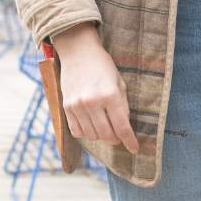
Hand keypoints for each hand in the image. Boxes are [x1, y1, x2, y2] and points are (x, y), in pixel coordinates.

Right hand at [51, 23, 138, 151]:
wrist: (78, 52)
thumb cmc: (103, 66)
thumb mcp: (119, 83)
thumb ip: (123, 107)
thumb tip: (123, 129)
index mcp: (110, 95)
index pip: (122, 127)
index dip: (130, 141)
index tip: (134, 149)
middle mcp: (93, 102)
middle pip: (107, 134)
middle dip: (116, 139)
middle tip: (119, 137)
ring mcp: (77, 106)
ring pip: (92, 135)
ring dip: (101, 136)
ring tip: (105, 128)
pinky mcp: (66, 107)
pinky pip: (76, 131)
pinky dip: (86, 133)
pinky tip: (91, 126)